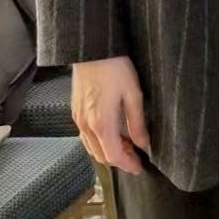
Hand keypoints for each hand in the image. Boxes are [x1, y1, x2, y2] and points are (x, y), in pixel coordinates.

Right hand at [72, 56, 149, 173]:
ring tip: (127, 145)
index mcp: (101, 124)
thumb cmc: (115, 69)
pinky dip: (99, 141)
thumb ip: (137, 123)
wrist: (92, 50)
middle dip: (119, 160)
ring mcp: (78, 119)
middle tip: (136, 156)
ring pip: (92, 147)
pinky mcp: (75, 111)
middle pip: (100, 156)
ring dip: (108, 151)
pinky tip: (112, 133)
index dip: (127, 165)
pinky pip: (86, 136)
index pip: (113, 156)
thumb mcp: (133, 94)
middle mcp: (86, 125)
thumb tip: (143, 144)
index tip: (140, 168)